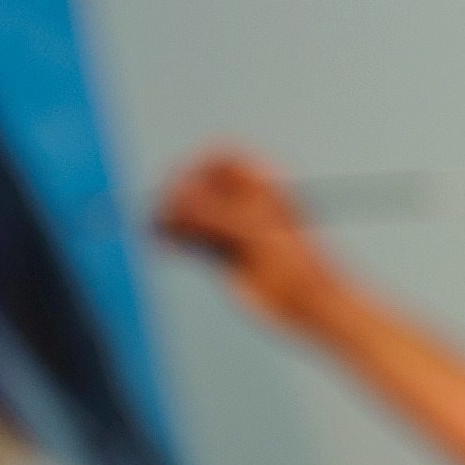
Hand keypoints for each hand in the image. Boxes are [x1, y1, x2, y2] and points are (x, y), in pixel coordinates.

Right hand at [155, 147, 334, 330]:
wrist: (310, 305)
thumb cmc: (294, 265)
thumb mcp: (253, 234)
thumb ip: (216, 213)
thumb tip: (180, 194)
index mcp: (264, 186)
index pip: (223, 158)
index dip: (199, 166)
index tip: (183, 184)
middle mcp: (248, 204)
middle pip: (203, 185)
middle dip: (179, 193)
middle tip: (165, 210)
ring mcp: (236, 229)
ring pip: (195, 213)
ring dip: (172, 216)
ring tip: (155, 227)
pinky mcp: (226, 255)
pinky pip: (194, 238)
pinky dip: (175, 238)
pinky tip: (160, 242)